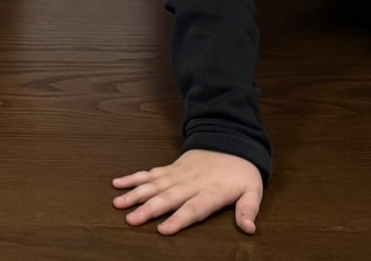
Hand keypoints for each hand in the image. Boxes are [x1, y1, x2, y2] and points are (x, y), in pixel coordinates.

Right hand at [112, 149, 263, 234]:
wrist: (231, 140)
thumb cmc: (242, 172)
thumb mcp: (253, 191)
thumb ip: (248, 210)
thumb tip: (250, 229)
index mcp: (210, 192)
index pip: (193, 208)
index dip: (178, 219)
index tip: (163, 230)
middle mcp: (190, 183)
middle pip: (167, 198)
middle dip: (148, 209)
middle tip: (131, 219)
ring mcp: (178, 174)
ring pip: (153, 185)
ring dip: (135, 194)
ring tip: (118, 203)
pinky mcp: (171, 168)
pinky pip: (150, 174)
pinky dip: (134, 178)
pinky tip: (118, 183)